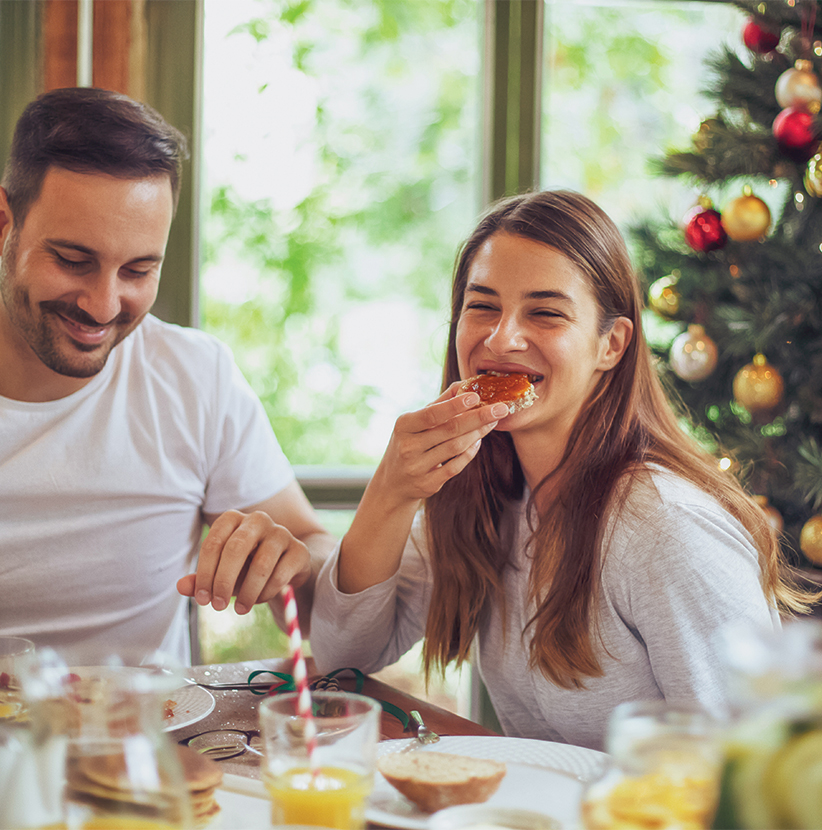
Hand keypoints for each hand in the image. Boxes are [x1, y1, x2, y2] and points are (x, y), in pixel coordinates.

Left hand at [176, 510, 310, 614]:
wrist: (284, 567)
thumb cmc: (247, 567)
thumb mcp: (222, 573)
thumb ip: (201, 579)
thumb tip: (180, 586)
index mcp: (233, 519)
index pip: (213, 543)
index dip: (204, 574)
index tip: (202, 600)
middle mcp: (257, 520)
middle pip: (236, 548)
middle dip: (224, 581)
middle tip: (218, 606)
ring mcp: (281, 533)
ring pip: (261, 564)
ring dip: (247, 592)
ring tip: (241, 609)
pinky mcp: (299, 550)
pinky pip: (281, 574)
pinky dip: (267, 592)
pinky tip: (260, 599)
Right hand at [374, 383, 509, 504]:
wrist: (393, 483)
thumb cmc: (409, 443)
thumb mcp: (415, 422)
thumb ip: (440, 403)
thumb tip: (464, 383)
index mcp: (404, 426)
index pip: (432, 414)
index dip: (454, 405)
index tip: (476, 396)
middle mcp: (408, 447)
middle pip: (450, 430)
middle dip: (478, 418)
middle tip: (501, 408)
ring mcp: (418, 467)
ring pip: (456, 447)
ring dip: (478, 433)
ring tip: (492, 422)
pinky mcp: (428, 484)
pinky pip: (456, 467)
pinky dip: (470, 453)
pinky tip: (478, 441)